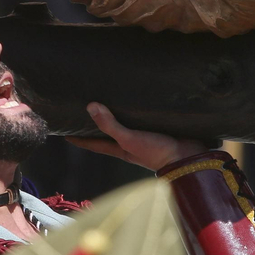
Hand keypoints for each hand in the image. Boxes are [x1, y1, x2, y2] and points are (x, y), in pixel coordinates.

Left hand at [68, 103, 206, 170]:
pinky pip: (145, 118)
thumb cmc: (156, 153)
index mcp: (121, 148)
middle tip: (85, 108)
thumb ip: (111, 125)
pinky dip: (139, 110)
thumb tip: (90, 106)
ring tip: (110, 97)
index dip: (79, 139)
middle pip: (110, 132)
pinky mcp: (159, 128)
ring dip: (120, 114)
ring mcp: (146, 136)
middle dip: (98, 123)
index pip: (94, 143)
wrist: (189, 157)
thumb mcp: (129, 140)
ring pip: (128, 124)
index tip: (64, 133)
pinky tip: (139, 98)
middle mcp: (131, 143)